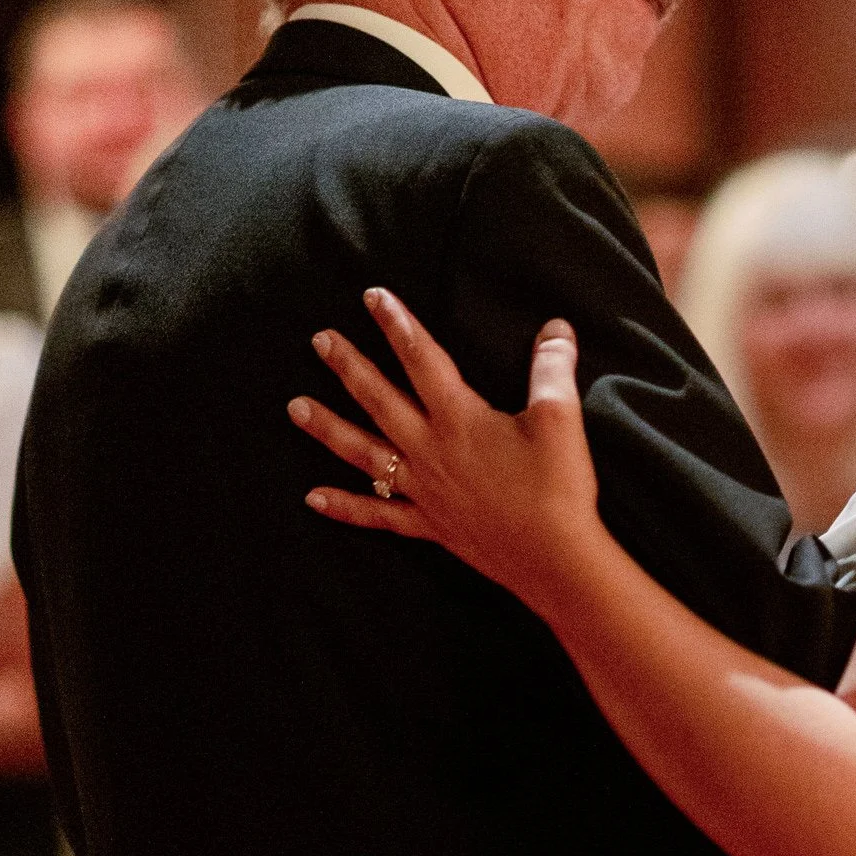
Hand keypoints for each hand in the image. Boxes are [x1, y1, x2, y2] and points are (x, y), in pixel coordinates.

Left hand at [289, 291, 605, 616]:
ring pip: (364, 454)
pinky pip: (379, 514)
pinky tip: (313, 498)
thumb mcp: (560, 420)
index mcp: (459, 420)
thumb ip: (552, 368)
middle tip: (319, 340)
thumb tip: (555, 327)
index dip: (398, 325)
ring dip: (328, 428)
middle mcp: (430, 451)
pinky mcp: (430, 525)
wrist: (553, 560)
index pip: (422, 360)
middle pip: (379, 401)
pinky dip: (345, 507)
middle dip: (348, 367)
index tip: (373, 296)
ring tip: (295, 408)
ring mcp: (425, 490)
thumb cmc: (557, 489)